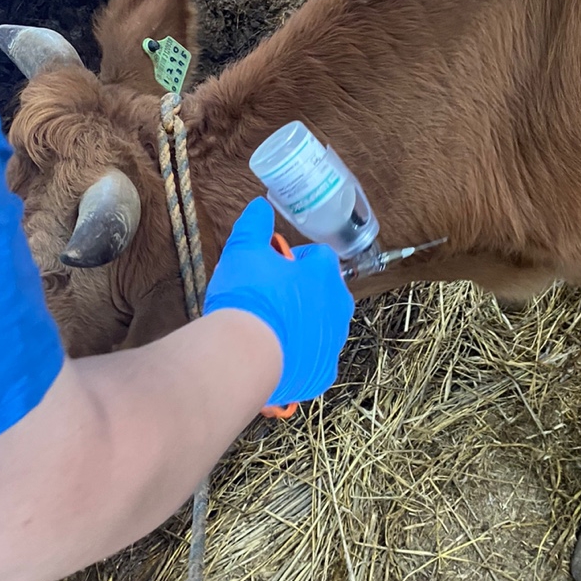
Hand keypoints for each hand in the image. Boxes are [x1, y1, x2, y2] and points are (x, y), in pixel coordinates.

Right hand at [203, 198, 353, 406]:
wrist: (245, 357)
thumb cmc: (248, 298)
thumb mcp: (243, 251)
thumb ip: (254, 225)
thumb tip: (260, 206)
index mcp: (325, 273)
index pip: (317, 257)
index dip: (292, 262)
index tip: (271, 270)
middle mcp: (338, 306)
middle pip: (322, 293)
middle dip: (300, 294)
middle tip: (267, 300)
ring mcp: (332, 343)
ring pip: (319, 328)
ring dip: (300, 326)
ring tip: (266, 331)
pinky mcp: (322, 374)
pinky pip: (311, 361)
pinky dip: (296, 358)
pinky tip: (273, 357)